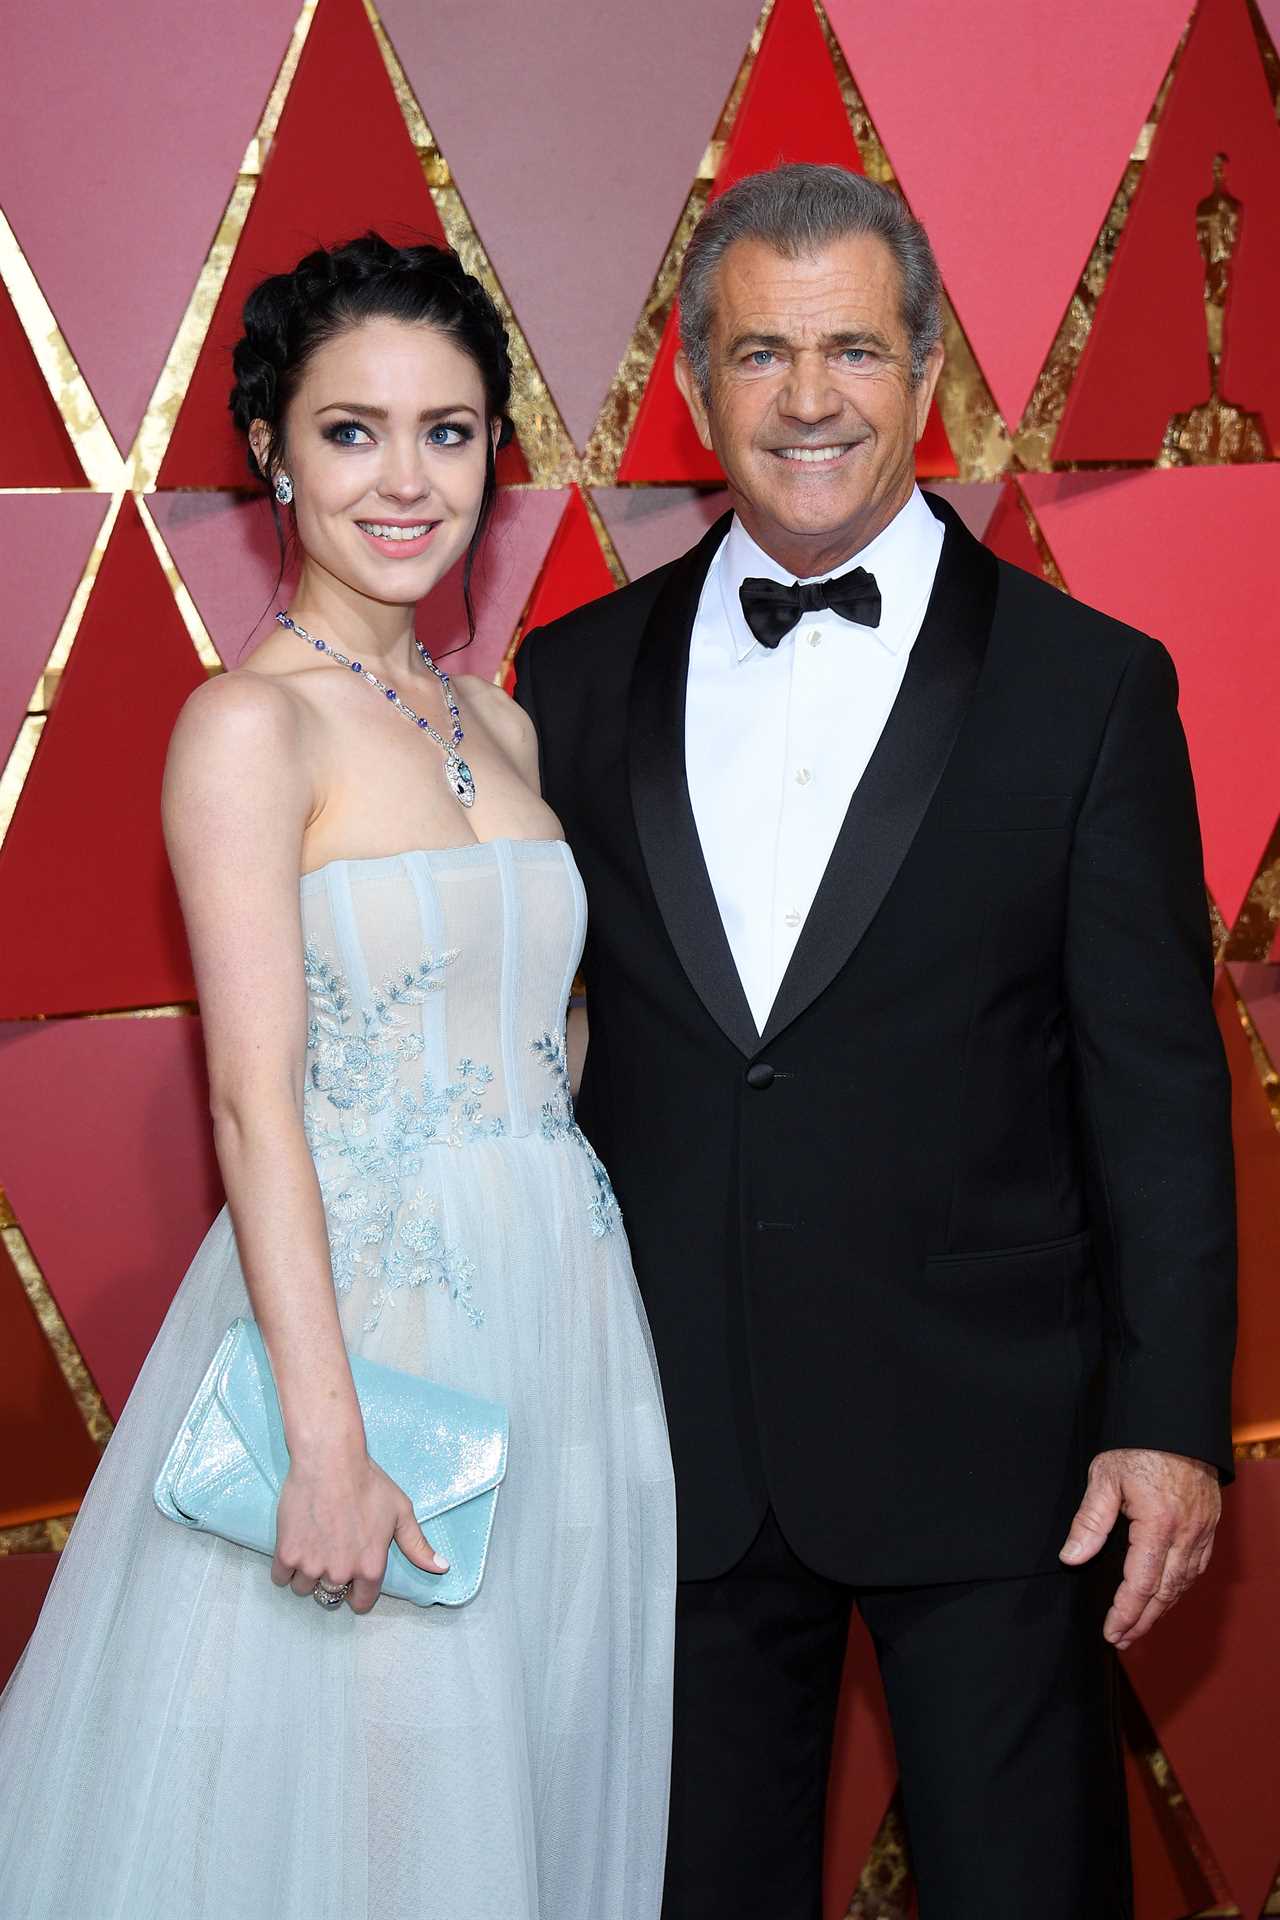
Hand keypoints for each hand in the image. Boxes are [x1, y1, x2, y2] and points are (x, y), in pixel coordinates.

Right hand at [270, 1443, 447, 1614]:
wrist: (329, 1461)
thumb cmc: (367, 1483)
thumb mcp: (401, 1511)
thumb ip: (418, 1545)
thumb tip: (441, 1568)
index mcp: (370, 1567)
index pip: (361, 1603)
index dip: (358, 1591)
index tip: (353, 1578)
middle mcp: (341, 1573)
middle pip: (331, 1597)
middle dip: (332, 1579)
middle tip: (332, 1552)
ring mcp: (312, 1566)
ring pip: (304, 1588)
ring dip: (308, 1573)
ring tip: (314, 1546)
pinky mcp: (287, 1555)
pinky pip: (281, 1578)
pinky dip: (286, 1566)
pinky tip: (296, 1545)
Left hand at [1059, 1447, 1220, 1648]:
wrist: (1177, 1421)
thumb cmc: (1138, 1445)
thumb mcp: (1104, 1476)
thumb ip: (1090, 1520)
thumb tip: (1071, 1558)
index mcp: (1159, 1524)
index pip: (1142, 1583)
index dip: (1126, 1612)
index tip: (1111, 1632)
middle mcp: (1186, 1533)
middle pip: (1166, 1592)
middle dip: (1143, 1620)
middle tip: (1122, 1639)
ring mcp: (1201, 1530)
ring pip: (1184, 1583)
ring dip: (1161, 1608)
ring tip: (1139, 1625)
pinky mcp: (1209, 1524)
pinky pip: (1197, 1566)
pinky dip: (1180, 1587)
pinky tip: (1166, 1594)